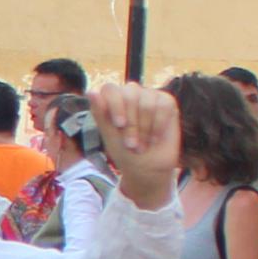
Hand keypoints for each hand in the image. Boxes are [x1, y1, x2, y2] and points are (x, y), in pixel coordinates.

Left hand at [88, 79, 180, 206]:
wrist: (147, 169)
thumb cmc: (125, 152)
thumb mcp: (109, 135)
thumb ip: (100, 112)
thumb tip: (91, 91)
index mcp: (111, 100)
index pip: (110, 89)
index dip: (115, 105)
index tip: (119, 125)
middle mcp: (130, 94)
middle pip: (129, 93)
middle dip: (131, 123)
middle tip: (132, 144)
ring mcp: (149, 96)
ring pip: (147, 102)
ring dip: (145, 128)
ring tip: (143, 144)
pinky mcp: (166, 102)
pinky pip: (163, 106)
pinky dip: (158, 125)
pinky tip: (156, 138)